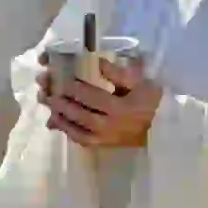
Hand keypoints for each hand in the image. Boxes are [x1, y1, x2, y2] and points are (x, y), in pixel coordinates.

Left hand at [44, 54, 158, 149]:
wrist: (162, 131)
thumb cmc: (152, 103)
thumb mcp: (139, 83)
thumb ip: (118, 74)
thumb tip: (97, 62)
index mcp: (119, 109)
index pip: (91, 98)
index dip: (75, 88)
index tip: (63, 78)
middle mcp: (109, 126)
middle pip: (79, 115)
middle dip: (60, 102)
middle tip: (45, 90)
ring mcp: (105, 138)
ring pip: (76, 130)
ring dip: (59, 118)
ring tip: (48, 106)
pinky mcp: (103, 145)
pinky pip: (81, 140)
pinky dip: (68, 131)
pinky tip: (58, 122)